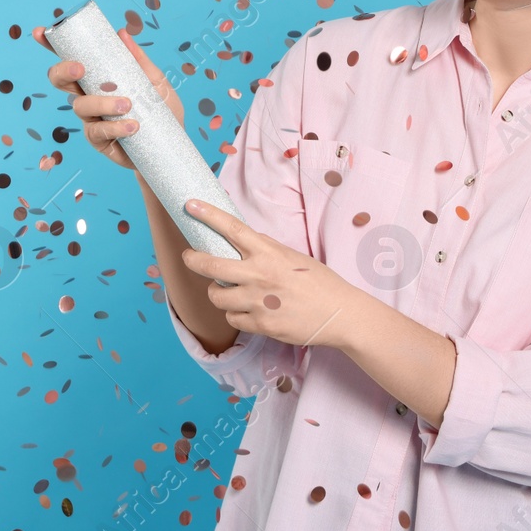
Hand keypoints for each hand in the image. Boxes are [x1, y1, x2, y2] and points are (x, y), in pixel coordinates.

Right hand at [33, 23, 184, 170]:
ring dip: (101, 103)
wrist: (170, 145)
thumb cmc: (161, 111)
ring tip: (127, 105)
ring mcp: (91, 118)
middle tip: (79, 69)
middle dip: (63, 72)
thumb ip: (139, 60)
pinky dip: (114, 127)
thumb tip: (122, 34)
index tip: (40, 33)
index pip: (71, 58)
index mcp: (98, 77)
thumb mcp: (155, 81)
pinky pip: (96, 131)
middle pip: (60, 81)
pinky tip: (132, 126)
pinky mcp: (98, 140)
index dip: (51, 46)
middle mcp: (89, 95)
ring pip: (80, 106)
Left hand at [178, 198, 365, 350]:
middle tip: (190, 257)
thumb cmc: (318, 282)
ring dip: (217, 293)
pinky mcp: (261, 324)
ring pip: (217, 296)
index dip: (208, 215)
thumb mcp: (292, 257)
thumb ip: (266, 250)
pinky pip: (232, 318)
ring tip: (228, 291)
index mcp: (269, 253)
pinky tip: (248, 310)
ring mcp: (259, 301)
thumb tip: (242, 241)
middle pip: (211, 266)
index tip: (190, 205)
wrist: (340, 314)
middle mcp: (260, 275)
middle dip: (193, 260)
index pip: (232, 229)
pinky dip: (235, 314)